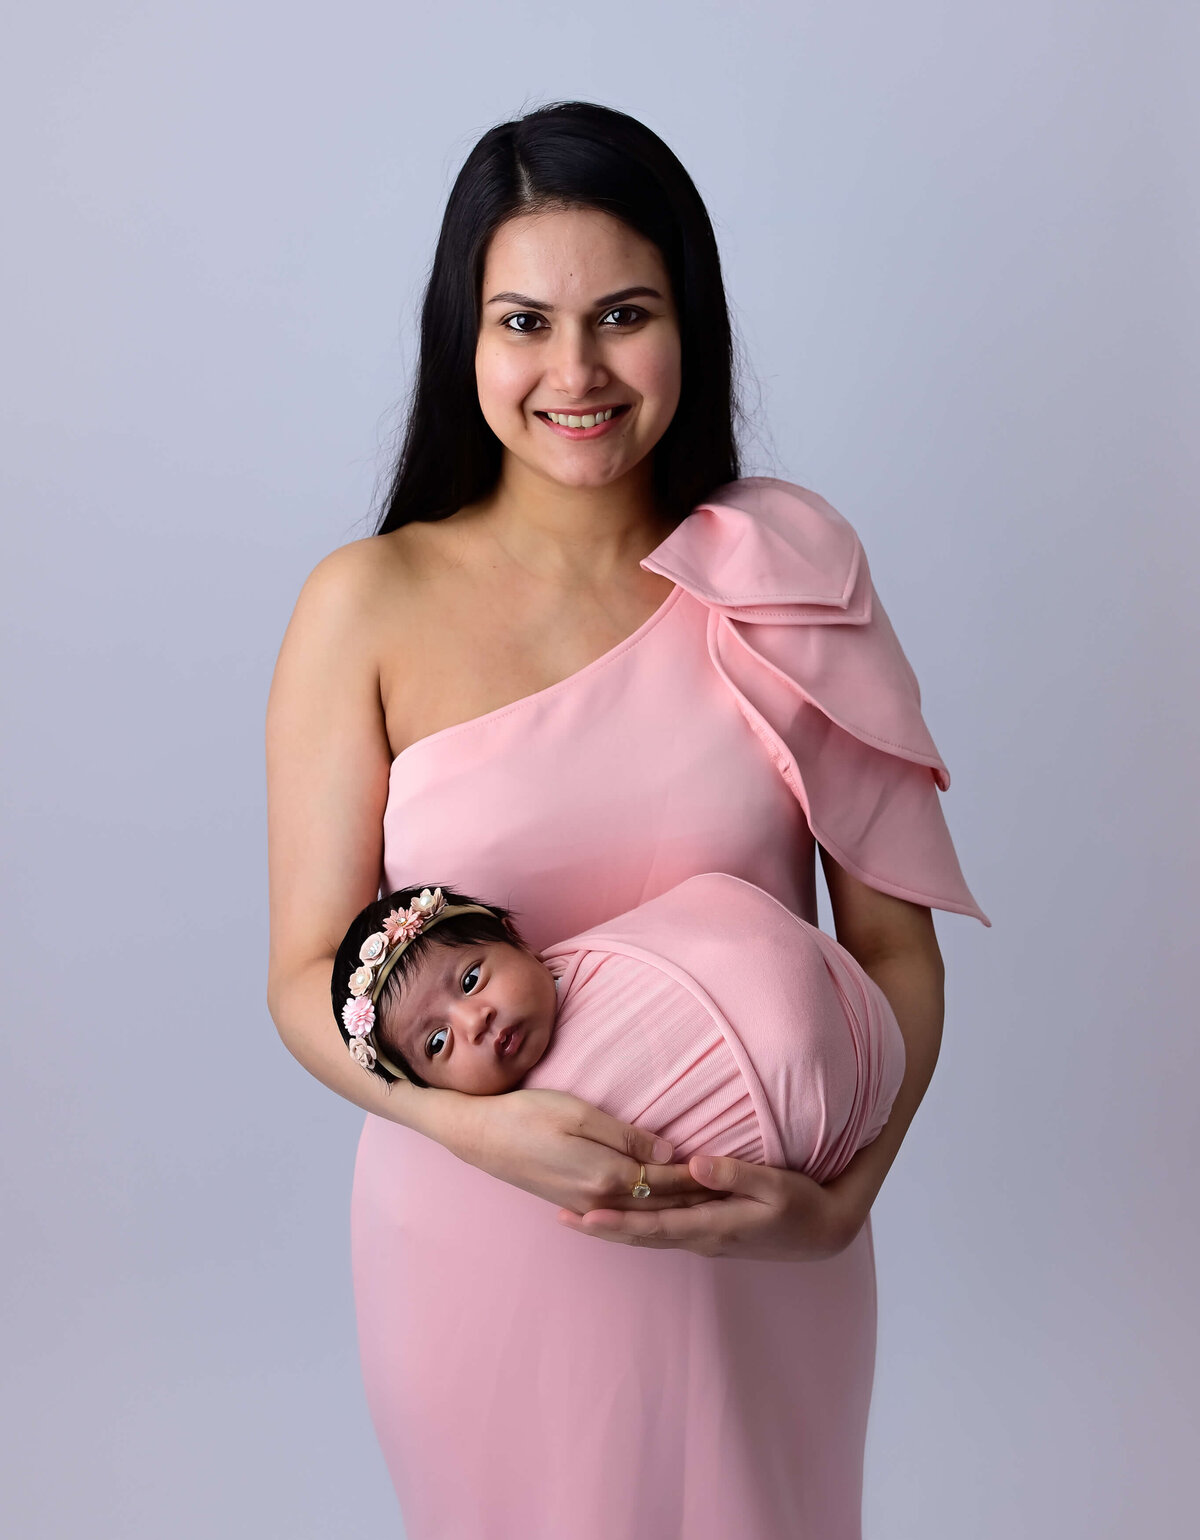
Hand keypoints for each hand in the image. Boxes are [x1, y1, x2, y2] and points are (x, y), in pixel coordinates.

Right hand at [456, 1087, 714, 1216]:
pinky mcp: (572, 1203)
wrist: (479, 1136)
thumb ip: (626, 1136)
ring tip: (708, 1206)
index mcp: (607, 1176)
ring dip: (675, 1209)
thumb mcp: (579, 1113)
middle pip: (659, 1202)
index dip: (700, 1175)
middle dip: (696, 1198)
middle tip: (734, 1196)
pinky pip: (622, 1215)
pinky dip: (648, 1214)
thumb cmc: (527, 1114)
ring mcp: (585, 1206)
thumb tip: (669, 1152)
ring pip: (642, 1213)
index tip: (733, 1172)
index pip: (667, 1179)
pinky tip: (660, 1212)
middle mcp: (600, 1200)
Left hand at [555, 1154, 871, 1260]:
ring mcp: (705, 1238)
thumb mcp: (776, 1185)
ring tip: (578, 1216)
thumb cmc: (802, 1204)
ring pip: (649, 1236)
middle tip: (560, 1217)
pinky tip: (622, 1215)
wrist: (825, 1232)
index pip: (654, 1227)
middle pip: (642, 1236)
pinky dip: (636, 1225)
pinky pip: (662, 1231)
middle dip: (602, 1227)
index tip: (583, 1215)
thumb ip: (735, 1173)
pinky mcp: (709, 1231)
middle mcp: (702, 1238)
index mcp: (713, 1226)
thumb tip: (694, 1164)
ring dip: (615, 1227)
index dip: (617, 1221)